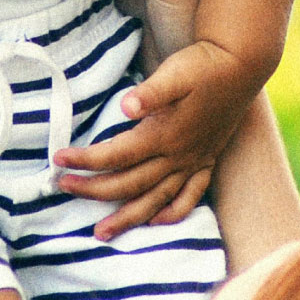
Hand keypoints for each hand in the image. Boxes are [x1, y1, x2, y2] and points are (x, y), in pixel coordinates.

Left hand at [54, 40, 252, 241]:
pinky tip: (158, 222)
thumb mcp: (176, 72)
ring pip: (155, 199)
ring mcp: (193, 162)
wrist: (241, 65)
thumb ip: (151, 92)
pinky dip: (173, 213)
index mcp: (164, 134)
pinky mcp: (206, 161)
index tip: (58, 159)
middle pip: (129, 182)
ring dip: (127, 217)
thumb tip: (125, 106)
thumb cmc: (204, 65)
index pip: (116, 155)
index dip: (86, 160)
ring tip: (102, 233)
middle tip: (62, 188)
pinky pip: (190, 197)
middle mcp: (178, 156)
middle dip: (93, 189)